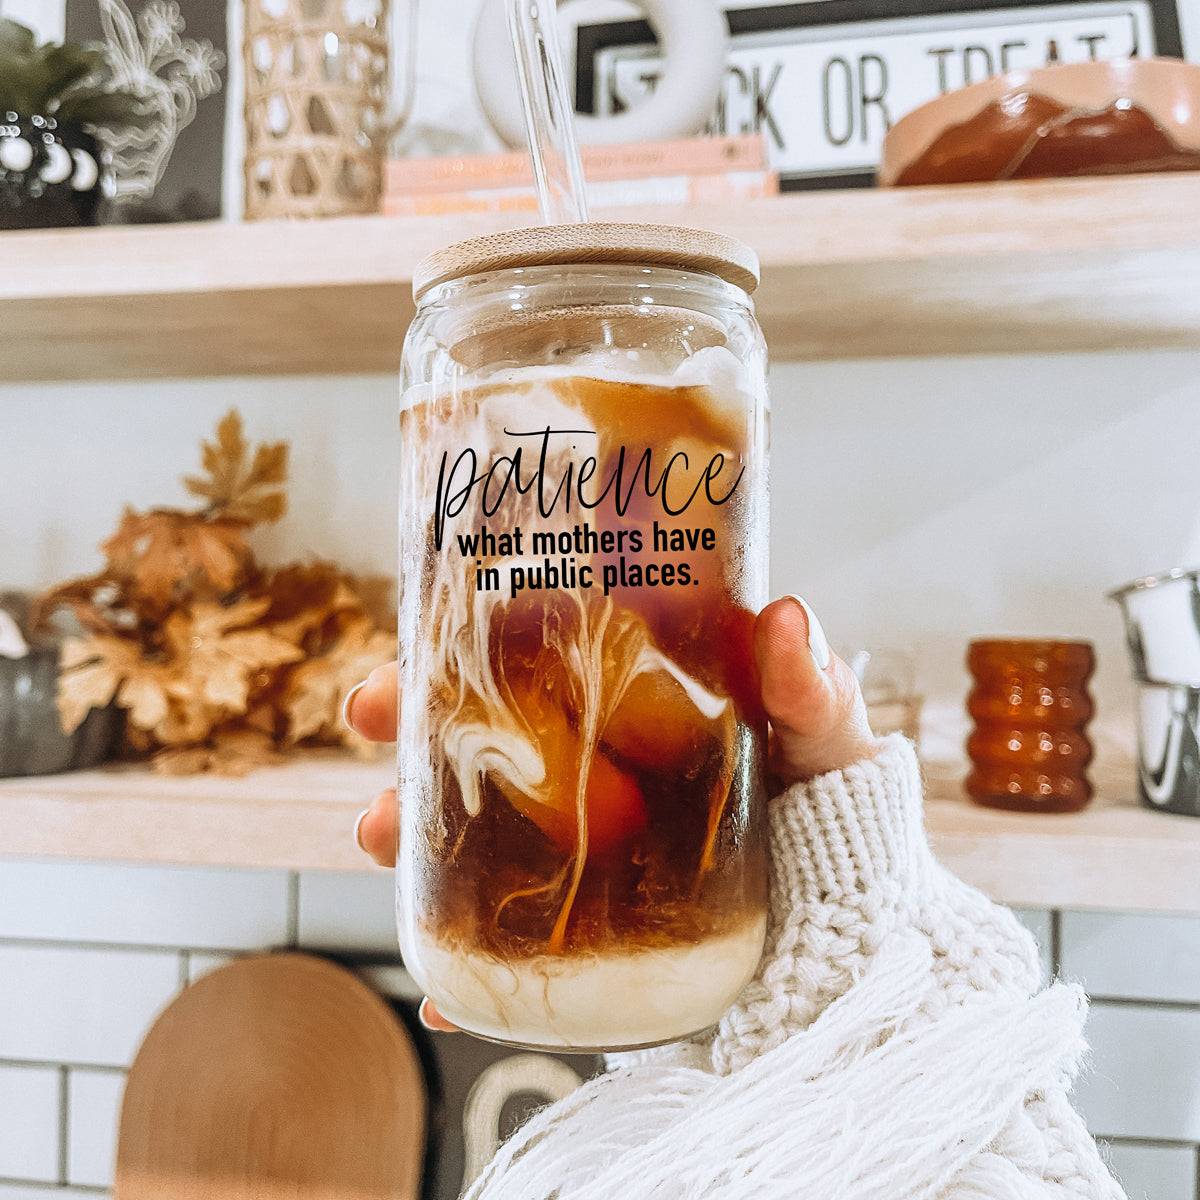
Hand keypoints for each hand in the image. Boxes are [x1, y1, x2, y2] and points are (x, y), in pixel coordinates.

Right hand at [343, 594, 879, 1031]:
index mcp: (630, 703)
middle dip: (411, 726)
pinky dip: (471, 970)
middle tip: (373, 718)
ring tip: (379, 839)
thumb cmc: (830, 805)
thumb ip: (810, 690)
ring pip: (468, 828)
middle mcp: (587, 767)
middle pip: (477, 737)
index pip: (529, 659)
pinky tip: (447, 996)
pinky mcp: (583, 926)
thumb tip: (789, 620)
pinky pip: (508, 940)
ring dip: (409, 833)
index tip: (408, 652)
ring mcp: (576, 847)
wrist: (851, 922)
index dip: (459, 649)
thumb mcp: (825, 739)